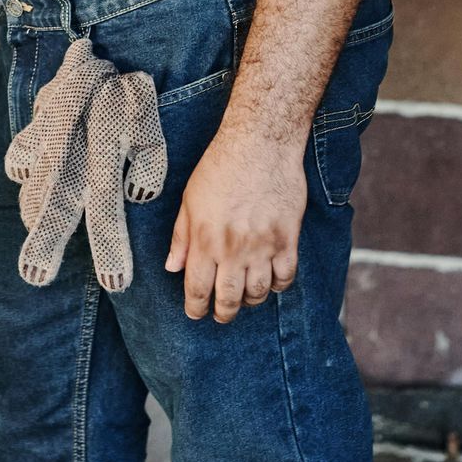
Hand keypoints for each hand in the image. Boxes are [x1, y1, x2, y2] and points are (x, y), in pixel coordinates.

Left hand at [165, 130, 305, 323]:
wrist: (260, 145)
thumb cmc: (220, 167)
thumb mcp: (189, 199)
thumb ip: (181, 237)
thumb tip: (172, 267)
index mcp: (205, 240)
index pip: (198, 289)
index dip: (196, 308)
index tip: (196, 314)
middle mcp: (233, 249)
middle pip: (229, 299)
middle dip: (223, 314)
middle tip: (222, 315)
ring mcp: (263, 246)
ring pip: (258, 293)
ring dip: (250, 301)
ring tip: (245, 298)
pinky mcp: (288, 239)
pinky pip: (285, 277)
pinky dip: (278, 286)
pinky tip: (270, 282)